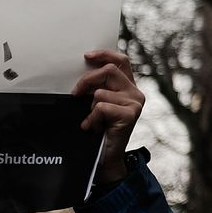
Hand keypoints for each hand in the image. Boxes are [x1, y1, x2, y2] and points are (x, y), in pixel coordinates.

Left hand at [72, 50, 144, 186]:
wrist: (106, 158)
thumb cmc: (100, 130)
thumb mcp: (98, 104)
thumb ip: (98, 88)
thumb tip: (83, 73)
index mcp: (128, 87)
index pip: (121, 61)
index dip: (105, 54)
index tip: (86, 56)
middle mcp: (135, 92)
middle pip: (109, 70)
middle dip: (87, 80)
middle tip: (75, 94)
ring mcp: (135, 103)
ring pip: (101, 92)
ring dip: (90, 108)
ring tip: (93, 121)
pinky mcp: (130, 115)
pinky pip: (101, 107)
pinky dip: (92, 119)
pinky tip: (94, 128)